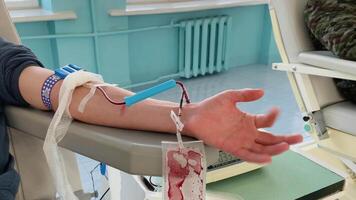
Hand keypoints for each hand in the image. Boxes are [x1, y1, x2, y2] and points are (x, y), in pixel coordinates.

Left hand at [182, 89, 302, 163]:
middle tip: (298, 138)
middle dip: (285, 139)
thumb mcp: (230, 96)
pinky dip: (257, 157)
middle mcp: (246, 132)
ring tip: (286, 146)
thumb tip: (262, 92)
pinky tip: (268, 157)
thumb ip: (246, 94)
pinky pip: (247, 155)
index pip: (267, 122)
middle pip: (270, 139)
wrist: (195, 116)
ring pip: (262, 148)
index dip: (273, 116)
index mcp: (248, 120)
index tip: (277, 109)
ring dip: (275, 149)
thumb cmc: (210, 107)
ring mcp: (240, 141)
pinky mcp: (231, 148)